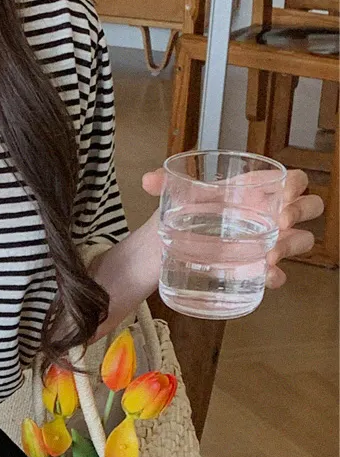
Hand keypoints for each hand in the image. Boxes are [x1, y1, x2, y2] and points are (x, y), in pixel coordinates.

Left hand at [141, 164, 322, 289]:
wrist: (169, 253)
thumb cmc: (184, 217)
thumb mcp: (180, 197)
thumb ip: (168, 184)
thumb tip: (148, 180)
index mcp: (257, 190)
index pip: (292, 180)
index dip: (296, 184)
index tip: (286, 193)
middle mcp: (268, 215)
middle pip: (307, 208)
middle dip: (300, 213)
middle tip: (279, 223)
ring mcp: (268, 242)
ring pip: (301, 240)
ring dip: (291, 246)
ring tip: (270, 255)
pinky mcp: (258, 270)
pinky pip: (279, 274)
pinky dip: (276, 276)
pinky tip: (266, 276)